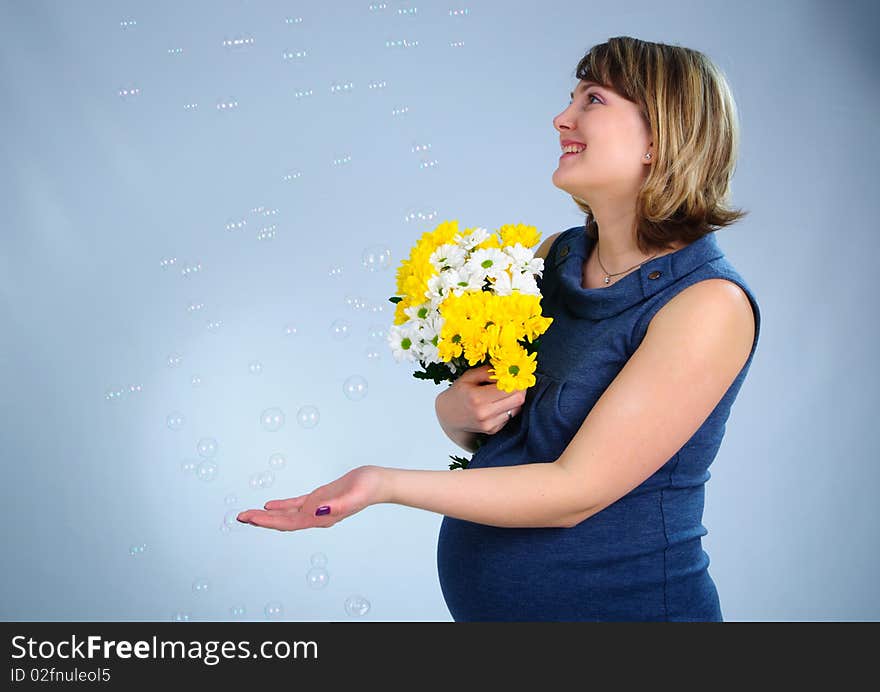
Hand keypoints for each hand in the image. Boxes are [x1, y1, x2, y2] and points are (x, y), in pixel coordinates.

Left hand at [236, 465, 388, 530]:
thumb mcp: (354, 495)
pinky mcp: (319, 498)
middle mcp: (316, 516)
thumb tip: (318, 512)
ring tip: (249, 515)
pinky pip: (296, 504)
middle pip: (283, 521)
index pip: (289, 523)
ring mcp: (317, 508)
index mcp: (322, 518)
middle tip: (240, 517)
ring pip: (286, 515)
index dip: (268, 521)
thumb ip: (337, 506)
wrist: (379, 483)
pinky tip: (270, 505)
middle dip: (261, 520)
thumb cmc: (369, 488)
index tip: (251, 519)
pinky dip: (282, 506)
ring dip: (267, 515)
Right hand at [436, 364, 526, 435]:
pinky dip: (508, 408)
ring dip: (514, 399)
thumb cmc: (458, 393)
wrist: (447, 415)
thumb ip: (488, 372)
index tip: (516, 374)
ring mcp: (489, 424)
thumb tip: (508, 370)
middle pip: (518, 400)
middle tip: (515, 382)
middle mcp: (485, 413)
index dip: (517, 380)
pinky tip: (497, 403)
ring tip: (503, 393)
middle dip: (520, 389)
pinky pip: (509, 416)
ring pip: (516, 409)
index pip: (510, 389)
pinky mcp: (492, 430)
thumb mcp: (469, 376)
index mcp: (478, 398)